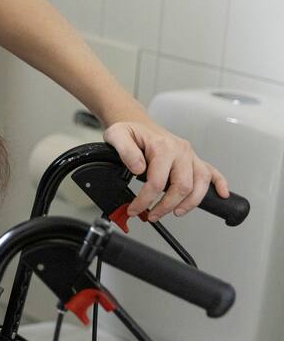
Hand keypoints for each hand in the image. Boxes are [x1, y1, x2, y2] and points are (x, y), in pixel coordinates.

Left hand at [104, 121, 228, 221]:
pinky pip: (212, 172)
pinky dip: (220, 184)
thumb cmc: (130, 132)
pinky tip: (222, 195)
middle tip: (152, 215)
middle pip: (183, 186)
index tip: (135, 209)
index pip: (158, 181)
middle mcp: (180, 151)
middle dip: (166, 206)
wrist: (139, 125)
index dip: (145, 200)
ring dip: (189, 203)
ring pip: (200, 183)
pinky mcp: (194, 160)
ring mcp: (190, 156)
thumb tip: (139, 168)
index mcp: (162, 146)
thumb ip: (125, 151)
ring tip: (175, 212)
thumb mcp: (117, 135)